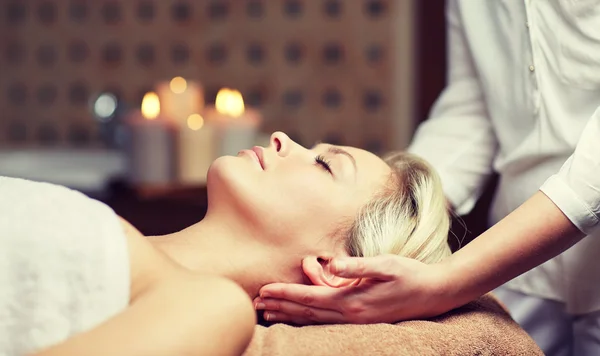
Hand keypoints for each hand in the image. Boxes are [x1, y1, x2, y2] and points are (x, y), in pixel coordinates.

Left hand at [254, 254, 453, 324]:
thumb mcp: (386, 264)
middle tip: (256, 304)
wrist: (435, 293)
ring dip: (290, 316)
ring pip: (314, 320)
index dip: (285, 294)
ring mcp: (356, 320)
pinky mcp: (361, 319)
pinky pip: (327, 320)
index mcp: (352, 301)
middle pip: (306, 313)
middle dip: (280, 307)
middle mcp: (351, 315)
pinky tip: (300, 315)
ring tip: (269, 313)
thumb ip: (357, 265)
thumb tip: (332, 264)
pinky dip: (308, 318)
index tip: (264, 290)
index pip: (309, 299)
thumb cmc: (411, 275)